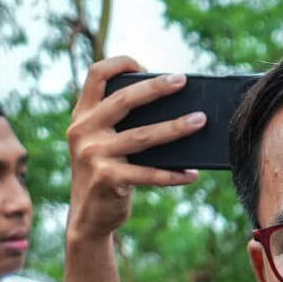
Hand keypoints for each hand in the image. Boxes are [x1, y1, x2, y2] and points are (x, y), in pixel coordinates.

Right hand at [64, 53, 203, 248]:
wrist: (87, 217)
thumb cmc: (106, 173)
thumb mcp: (103, 143)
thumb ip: (121, 124)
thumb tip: (173, 108)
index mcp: (82, 116)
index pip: (96, 75)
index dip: (120, 64)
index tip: (144, 65)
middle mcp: (83, 131)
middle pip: (123, 100)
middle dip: (156, 88)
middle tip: (183, 81)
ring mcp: (93, 155)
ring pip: (142, 136)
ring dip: (175, 128)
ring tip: (200, 121)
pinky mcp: (107, 179)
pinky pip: (148, 174)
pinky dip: (173, 175)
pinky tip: (192, 174)